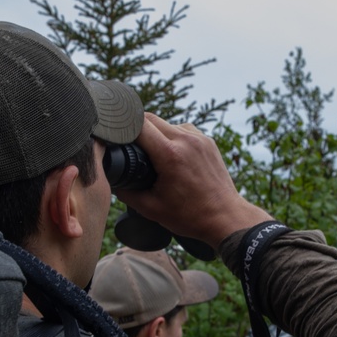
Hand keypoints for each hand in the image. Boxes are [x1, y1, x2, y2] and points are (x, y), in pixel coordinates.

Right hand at [115, 114, 271, 249]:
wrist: (226, 218)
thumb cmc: (190, 216)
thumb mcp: (151, 209)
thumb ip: (126, 192)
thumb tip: (111, 179)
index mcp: (170, 154)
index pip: (137, 125)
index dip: (121, 128)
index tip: (113, 136)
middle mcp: (186, 140)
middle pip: (150, 118)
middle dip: (135, 128)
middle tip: (128, 145)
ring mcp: (200, 138)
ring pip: (167, 123)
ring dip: (155, 132)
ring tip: (152, 154)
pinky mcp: (208, 141)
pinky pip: (183, 130)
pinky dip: (172, 137)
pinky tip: (171, 155)